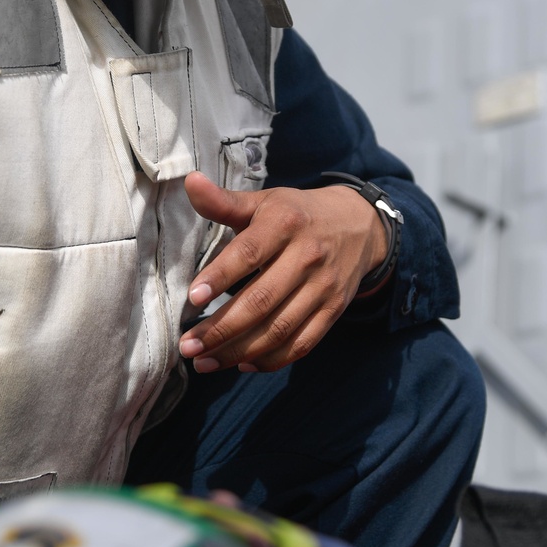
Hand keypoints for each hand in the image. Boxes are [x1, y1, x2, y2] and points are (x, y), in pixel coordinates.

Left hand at [178, 171, 388, 372]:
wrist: (359, 225)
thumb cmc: (296, 214)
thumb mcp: (265, 202)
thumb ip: (224, 202)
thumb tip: (189, 181)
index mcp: (285, 223)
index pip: (250, 252)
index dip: (221, 276)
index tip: (193, 298)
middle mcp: (308, 256)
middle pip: (262, 300)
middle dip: (221, 329)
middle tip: (188, 346)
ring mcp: (324, 287)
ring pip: (279, 329)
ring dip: (238, 351)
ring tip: (204, 363)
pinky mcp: (334, 311)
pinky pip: (302, 344)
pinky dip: (272, 360)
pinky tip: (242, 364)